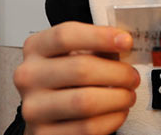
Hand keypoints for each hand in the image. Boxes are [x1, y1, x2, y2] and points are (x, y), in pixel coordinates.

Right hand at [14, 21, 139, 133]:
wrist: (45, 113)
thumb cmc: (64, 79)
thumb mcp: (73, 54)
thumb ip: (95, 46)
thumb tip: (123, 43)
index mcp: (35, 48)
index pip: (66, 35)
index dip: (100, 36)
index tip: (126, 41)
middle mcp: (28, 76)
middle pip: (81, 68)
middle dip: (117, 73)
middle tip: (132, 77)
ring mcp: (33, 107)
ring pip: (85, 102)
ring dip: (117, 98)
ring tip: (127, 96)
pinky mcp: (44, 134)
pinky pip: (87, 128)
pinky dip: (111, 119)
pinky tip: (117, 112)